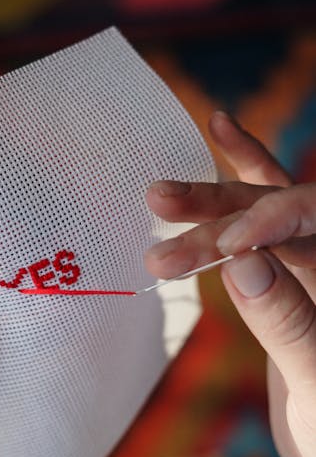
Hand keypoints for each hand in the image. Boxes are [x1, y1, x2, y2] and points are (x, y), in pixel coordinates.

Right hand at [145, 111, 315, 456]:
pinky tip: (221, 133)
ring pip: (260, 215)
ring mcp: (310, 265)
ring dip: (210, 205)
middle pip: (280, 211)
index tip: (221, 243)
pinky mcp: (286, 276)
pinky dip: (238, 189)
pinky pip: (258, 228)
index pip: (315, 220)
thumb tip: (242, 262)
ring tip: (156, 198)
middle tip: (157, 201)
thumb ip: (289, 323)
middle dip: (219, 208)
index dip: (270, 220)